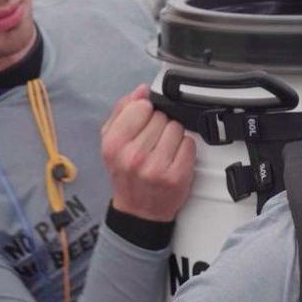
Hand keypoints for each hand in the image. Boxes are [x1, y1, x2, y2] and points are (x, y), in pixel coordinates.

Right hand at [100, 84, 195, 221]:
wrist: (139, 210)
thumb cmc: (126, 173)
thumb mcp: (112, 141)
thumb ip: (123, 111)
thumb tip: (142, 91)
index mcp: (114, 145)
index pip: (141, 107)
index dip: (144, 112)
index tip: (142, 123)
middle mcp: (134, 156)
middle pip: (161, 117)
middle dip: (158, 126)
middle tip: (152, 143)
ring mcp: (157, 167)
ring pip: (177, 128)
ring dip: (173, 136)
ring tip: (162, 151)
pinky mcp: (177, 176)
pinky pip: (189, 143)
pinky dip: (184, 149)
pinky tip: (173, 159)